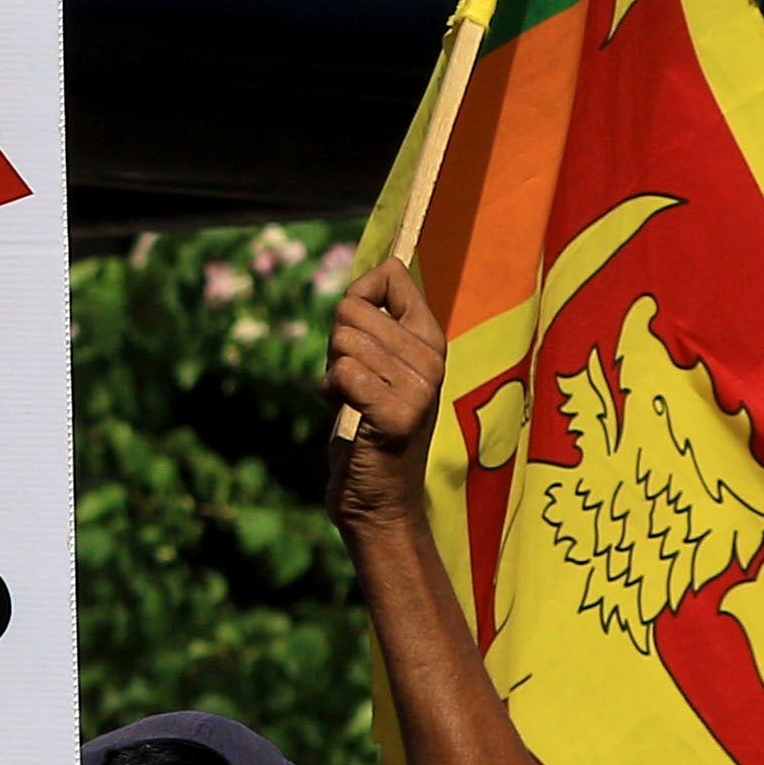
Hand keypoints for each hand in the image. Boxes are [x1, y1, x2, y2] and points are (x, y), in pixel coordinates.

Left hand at [325, 261, 447, 532]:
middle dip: (337, 345)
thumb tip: (383, 264)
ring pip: (343, 342)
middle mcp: (432, 359)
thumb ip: (377, 321)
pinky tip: (348, 416)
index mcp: (432, 340)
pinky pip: (343, 373)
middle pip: (352, 309)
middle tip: (354, 383)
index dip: (358, 296)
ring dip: (334, 373)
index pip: (391, 275)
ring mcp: (419, 388)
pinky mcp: (397, 415)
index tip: (359, 329)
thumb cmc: (369, 425)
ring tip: (354, 402)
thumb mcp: (381, 366)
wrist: (379, 499)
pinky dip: (331, 393)